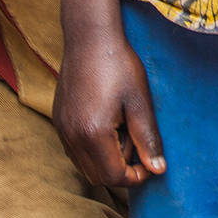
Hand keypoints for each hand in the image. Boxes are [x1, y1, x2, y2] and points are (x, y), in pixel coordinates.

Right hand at [53, 30, 165, 188]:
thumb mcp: (140, 103)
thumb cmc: (119, 66)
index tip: (151, 164)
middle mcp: (72, 136)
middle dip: (122, 171)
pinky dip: (94, 151)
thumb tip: (158, 170)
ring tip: (124, 132)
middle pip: (98, 177)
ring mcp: (62, 130)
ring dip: (107, 161)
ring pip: (85, 167)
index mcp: (93, 133)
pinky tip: (110, 126)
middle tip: (139, 145)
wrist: (90, 40)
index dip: (136, 177)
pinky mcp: (59, 122)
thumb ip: (147, 139)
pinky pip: (75, 152)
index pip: (114, 177)